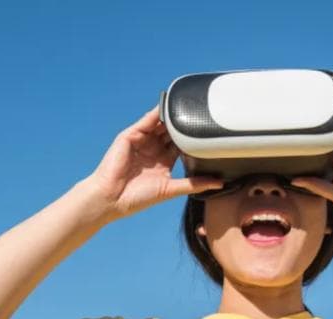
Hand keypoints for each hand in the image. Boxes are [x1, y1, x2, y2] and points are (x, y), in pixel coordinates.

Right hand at [84, 105, 222, 220]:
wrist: (112, 199)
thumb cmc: (137, 198)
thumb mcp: (171, 189)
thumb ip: (195, 184)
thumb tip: (220, 183)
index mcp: (163, 160)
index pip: (182, 144)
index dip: (195, 137)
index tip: (211, 130)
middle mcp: (153, 148)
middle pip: (173, 131)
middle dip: (186, 123)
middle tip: (204, 112)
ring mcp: (141, 140)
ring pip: (161, 123)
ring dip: (173, 114)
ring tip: (189, 104)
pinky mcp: (130, 135)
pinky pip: (146, 120)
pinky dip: (157, 113)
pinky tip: (169, 105)